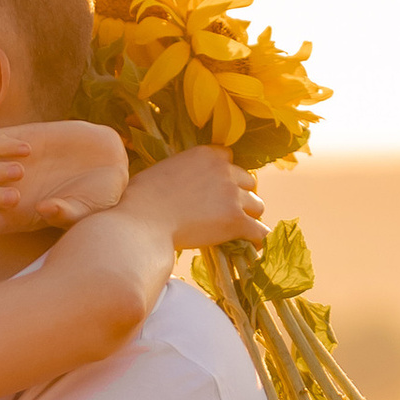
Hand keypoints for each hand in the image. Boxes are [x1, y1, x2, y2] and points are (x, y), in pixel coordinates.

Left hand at [0, 117, 130, 231]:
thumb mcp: (87, 213)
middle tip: (16, 195)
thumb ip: (67, 215)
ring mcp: (6, 164)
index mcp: (14, 217)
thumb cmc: (97, 197)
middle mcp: (3, 192)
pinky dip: (1, 145)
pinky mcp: (18, 138)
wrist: (111, 162)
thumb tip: (45, 209)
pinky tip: (28, 151)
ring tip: (22, 172)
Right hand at [120, 142, 266, 257]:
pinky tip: (253, 245)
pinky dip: (257, 238)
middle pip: (248, 182)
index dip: (224, 175)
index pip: (229, 159)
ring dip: (248, 216)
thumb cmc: (140, 199)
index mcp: (206, 154)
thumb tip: (186, 188)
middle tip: (226, 211)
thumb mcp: (164, 170)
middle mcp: (224, 170)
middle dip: (240, 195)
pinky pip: (259, 231)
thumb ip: (185, 172)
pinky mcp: (235, 220)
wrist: (141, 222)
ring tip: (236, 229)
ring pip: (257, 206)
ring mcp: (231, 195)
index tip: (216, 189)